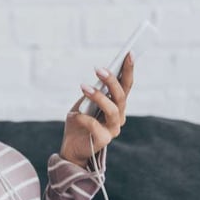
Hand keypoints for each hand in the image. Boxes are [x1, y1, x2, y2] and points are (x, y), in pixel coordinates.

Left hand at [59, 53, 134, 167]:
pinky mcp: (103, 140)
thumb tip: (99, 77)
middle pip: (121, 96)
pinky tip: (75, 114)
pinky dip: (84, 118)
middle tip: (99, 69)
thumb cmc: (78, 122)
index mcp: (116, 104)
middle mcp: (119, 116)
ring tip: (84, 86)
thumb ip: (92, 92)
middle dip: (112, 81)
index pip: (126, 85)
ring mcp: (113, 129)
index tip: (129, 52)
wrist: (71, 147)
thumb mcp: (83, 102)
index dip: (128, 69)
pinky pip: (95, 126)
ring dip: (98, 96)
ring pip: (112, 110)